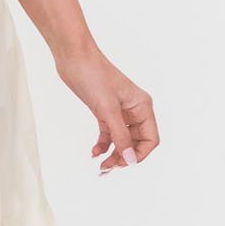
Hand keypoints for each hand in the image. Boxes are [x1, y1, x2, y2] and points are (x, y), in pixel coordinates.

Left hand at [54, 42, 158, 174]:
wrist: (74, 58)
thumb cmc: (93, 77)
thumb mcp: (108, 110)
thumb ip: (120, 136)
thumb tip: (130, 160)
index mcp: (143, 107)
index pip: (151, 139)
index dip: (140, 155)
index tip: (124, 164)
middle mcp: (134, 110)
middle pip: (136, 142)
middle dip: (124, 156)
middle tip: (108, 167)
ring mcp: (119, 111)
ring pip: (122, 140)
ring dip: (113, 153)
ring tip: (101, 166)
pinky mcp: (104, 111)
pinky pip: (109, 133)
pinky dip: (103, 144)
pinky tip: (94, 152)